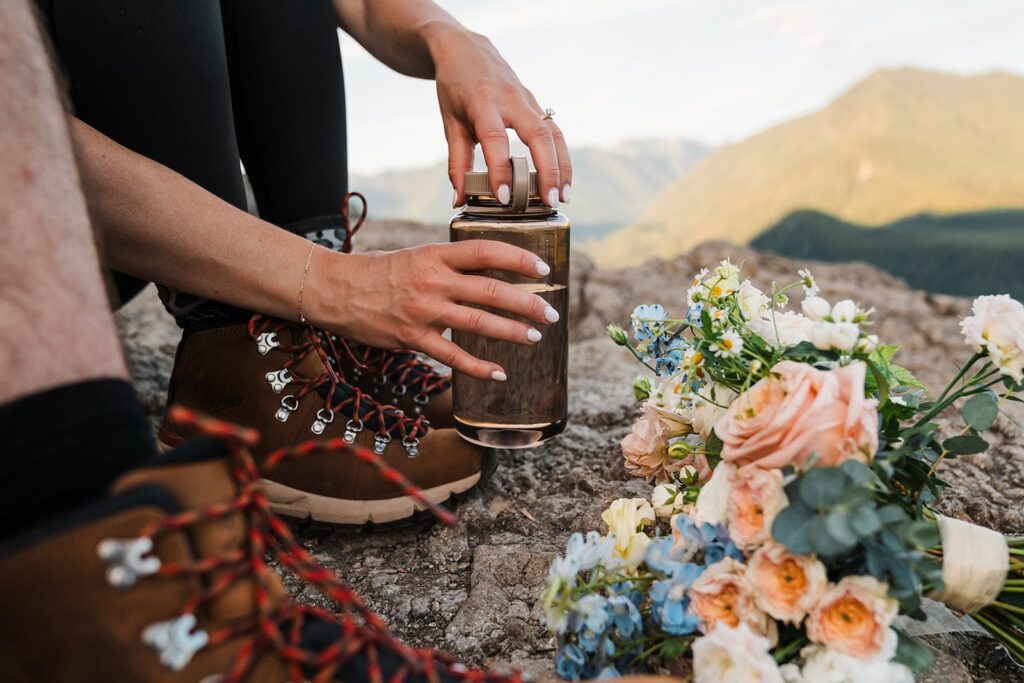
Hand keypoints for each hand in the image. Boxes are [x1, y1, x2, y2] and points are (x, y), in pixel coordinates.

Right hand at [308, 240, 557, 380]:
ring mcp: (423, 311)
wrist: (335, 289)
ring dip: (512, 331)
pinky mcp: (412, 338)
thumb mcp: (417, 257)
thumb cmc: (378, 272)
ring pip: (478, 323)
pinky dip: (479, 367)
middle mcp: (433, 281)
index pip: (487, 252)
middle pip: (492, 290)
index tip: (544, 269)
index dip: (520, 259)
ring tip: (534, 337)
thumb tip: (490, 272)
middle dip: (528, 303)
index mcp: (436, 255)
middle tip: (552, 312)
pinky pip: (453, 357)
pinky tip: (499, 373)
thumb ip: (450, 265)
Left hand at [431, 28, 571, 208]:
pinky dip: (561, 157)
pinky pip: (555, 131)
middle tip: (551, 202)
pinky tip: (563, 180)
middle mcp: (510, 99)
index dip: (500, 170)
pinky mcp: (536, 103)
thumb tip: (459, 199)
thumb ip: (457, 163)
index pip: (495, 139)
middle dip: (548, 172)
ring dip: (562, 167)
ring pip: (554, 134)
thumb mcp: (450, 124)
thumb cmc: (455, 88)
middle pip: (539, 136)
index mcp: (482, 103)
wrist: (465, 49)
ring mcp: (527, 99)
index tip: (504, 197)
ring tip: (564, 197)